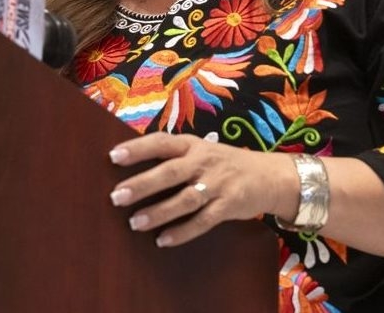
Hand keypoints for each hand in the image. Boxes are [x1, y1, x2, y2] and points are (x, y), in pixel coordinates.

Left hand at [108, 132, 297, 246]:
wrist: (270, 176)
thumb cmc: (225, 164)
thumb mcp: (202, 151)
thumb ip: (175, 158)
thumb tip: (134, 168)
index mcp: (193, 145)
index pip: (161, 143)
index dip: (137, 148)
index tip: (113, 156)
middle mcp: (204, 162)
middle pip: (170, 172)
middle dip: (142, 184)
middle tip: (116, 196)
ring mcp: (218, 184)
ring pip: (185, 199)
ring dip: (159, 212)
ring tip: (134, 223)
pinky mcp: (229, 205)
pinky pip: (203, 221)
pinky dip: (182, 232)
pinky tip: (163, 240)